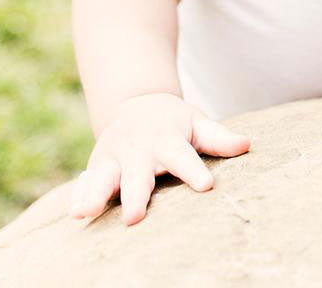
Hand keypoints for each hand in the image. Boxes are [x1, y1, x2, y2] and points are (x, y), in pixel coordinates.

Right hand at [70, 92, 251, 225]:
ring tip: (86, 212)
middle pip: (138, 174)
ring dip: (96, 194)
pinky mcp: (95, 167)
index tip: (206, 186)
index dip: (194, 171)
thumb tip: (247, 144)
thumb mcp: (197, 123)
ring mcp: (114, 158)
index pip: (183, 157)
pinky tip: (74, 212)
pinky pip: (85, 182)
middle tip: (135, 218)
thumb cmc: (175, 123)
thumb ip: (219, 138)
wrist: (138, 103)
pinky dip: (79, 195)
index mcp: (167, 140)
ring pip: (104, 178)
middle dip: (135, 195)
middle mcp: (138, 150)